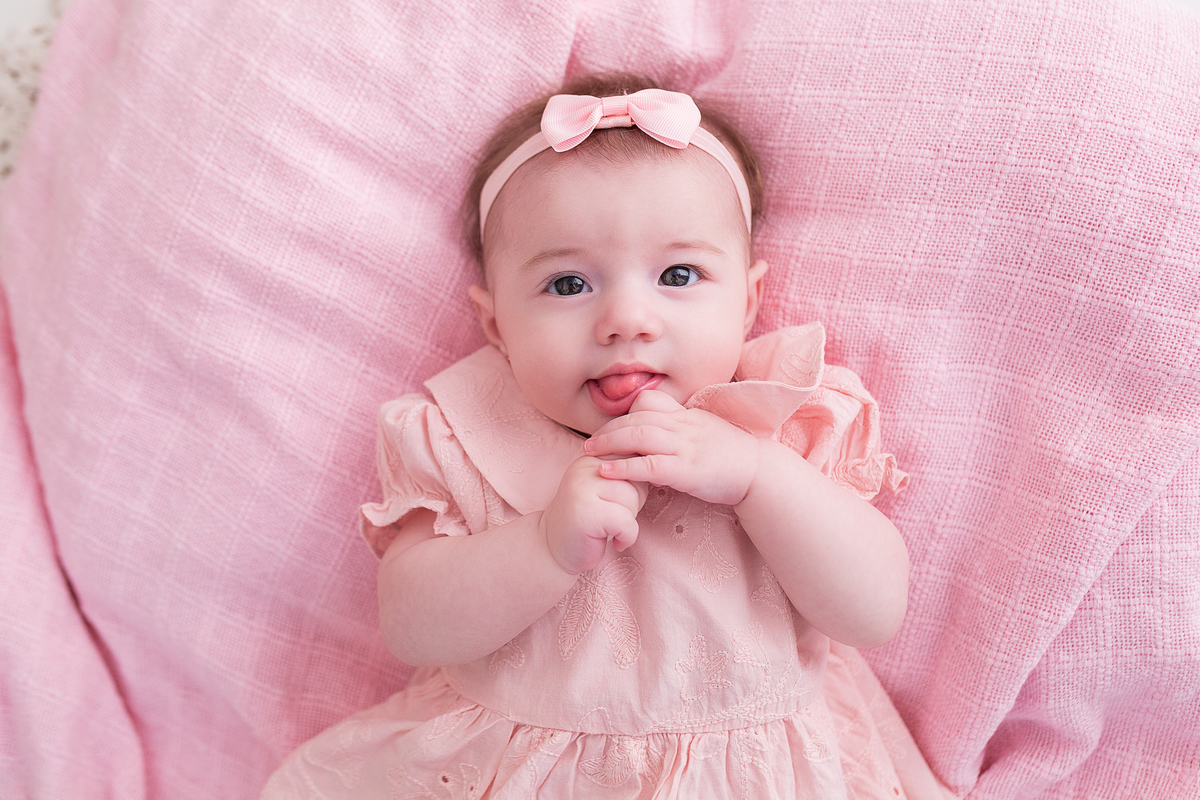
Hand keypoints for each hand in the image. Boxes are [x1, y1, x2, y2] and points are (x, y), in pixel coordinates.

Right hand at [540, 456, 647, 574]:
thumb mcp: (605, 489)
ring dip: (629, 520)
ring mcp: (583, 488)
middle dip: (634, 503)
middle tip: (614, 517)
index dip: (637, 484)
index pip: (633, 457)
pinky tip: (614, 542)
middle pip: (637, 478)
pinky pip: (626, 521)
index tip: (624, 502)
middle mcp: (585, 467)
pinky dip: (627, 537)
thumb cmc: (588, 521)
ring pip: (633, 499)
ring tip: (610, 528)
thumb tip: (658, 463)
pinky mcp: (587, 513)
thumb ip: (624, 474)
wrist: (552, 549)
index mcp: (592, 457)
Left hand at [584, 389, 760, 505]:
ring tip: (589, 452)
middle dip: (608, 429)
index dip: (626, 412)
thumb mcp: (705, 432)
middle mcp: (684, 426)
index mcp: (687, 415)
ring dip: (609, 443)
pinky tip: (607, 472)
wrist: (759, 472)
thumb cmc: (732, 456)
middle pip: (637, 417)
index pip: (649, 401)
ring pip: (639, 436)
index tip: (612, 427)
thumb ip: (682, 430)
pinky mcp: (686, 470)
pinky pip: (649, 465)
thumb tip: (658, 436)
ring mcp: (685, 446)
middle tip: (590, 441)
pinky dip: (624, 467)